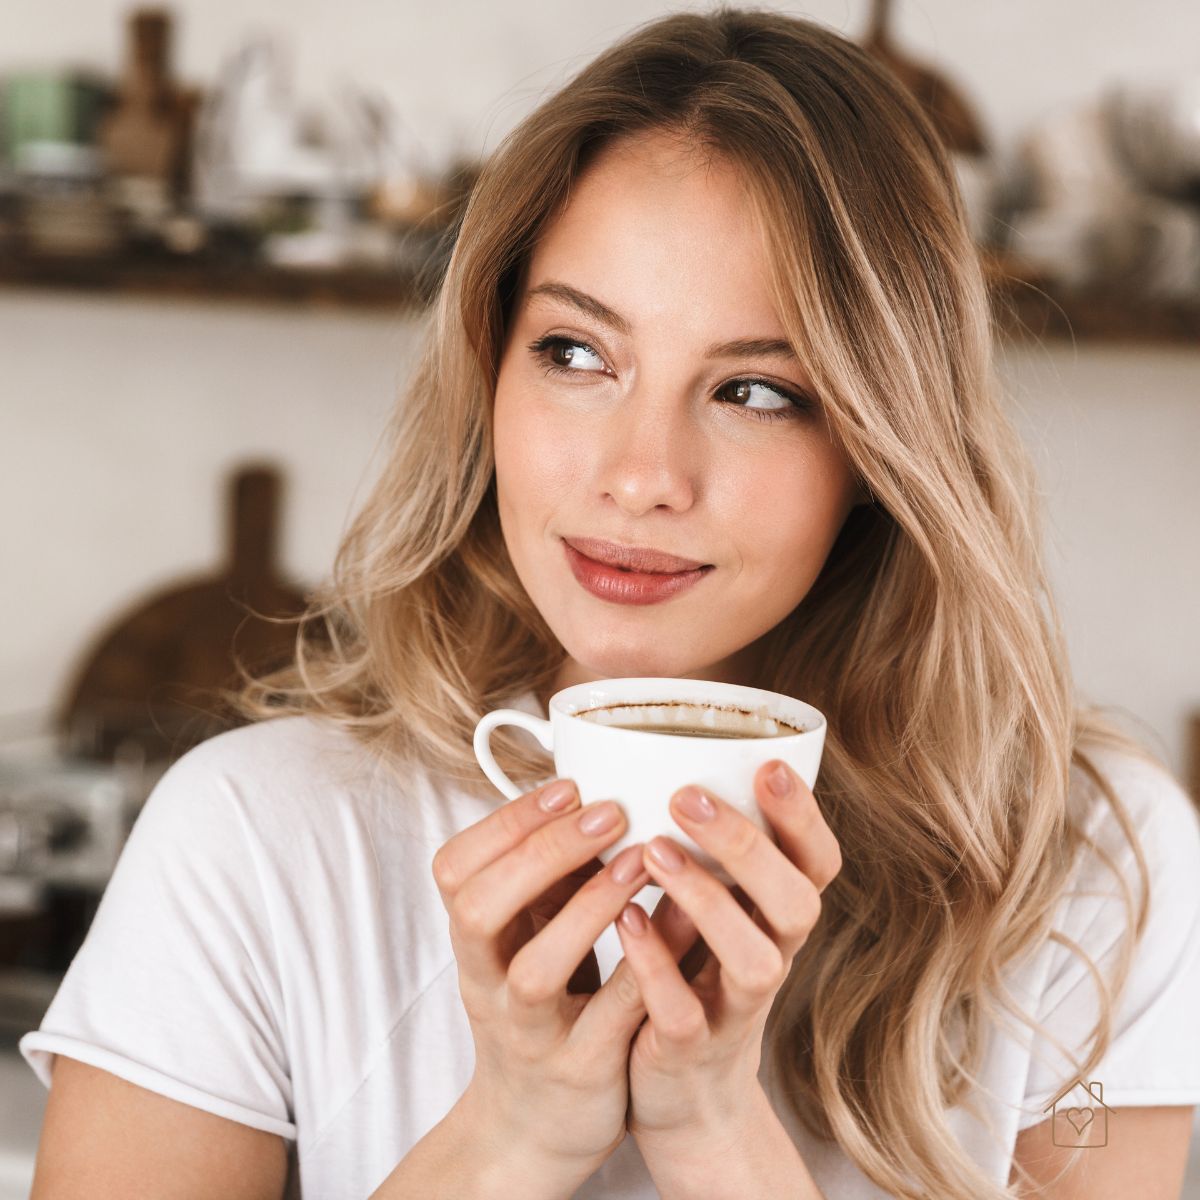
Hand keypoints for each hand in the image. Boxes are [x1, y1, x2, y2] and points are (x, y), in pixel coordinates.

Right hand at [430, 777, 654, 1180]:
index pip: (455, 870)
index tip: (567, 786)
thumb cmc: (539, 1010)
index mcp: (473, 942)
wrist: (532, 1127)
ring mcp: (529, 1033)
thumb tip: (594, 793)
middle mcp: (487, 985)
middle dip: (542, 852)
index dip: (505, 823)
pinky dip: (641, 968)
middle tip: (607, 811)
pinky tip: (678, 923)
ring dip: (587, 908)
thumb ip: (548, 880)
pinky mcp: (580, 1071)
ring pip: (535, 971)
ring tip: (640, 860)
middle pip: (479, 911)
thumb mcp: (526, 939)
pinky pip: (608, 1018)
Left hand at [614, 759, 842, 1145]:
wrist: (685, 1094)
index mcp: (777, 915)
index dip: (803, 815)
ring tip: (653, 852)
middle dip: (748, 846)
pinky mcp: (692, 1049)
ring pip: (755, 961)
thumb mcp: (715, 909)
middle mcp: (772, 957)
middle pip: (797, 903)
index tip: (768, 765)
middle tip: (688, 796)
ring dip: (707, 902)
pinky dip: (656, 965)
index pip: (818, 861)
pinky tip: (626, 921)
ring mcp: (736, 1009)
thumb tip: (665, 755)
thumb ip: (707, 851)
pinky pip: (684, 1012)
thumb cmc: (694, 974)